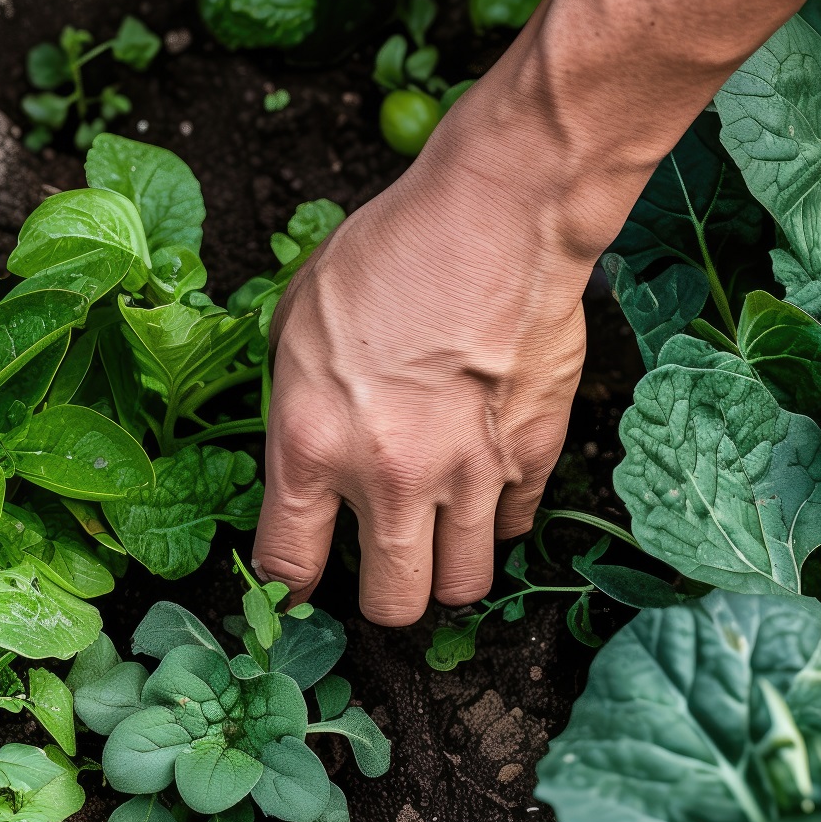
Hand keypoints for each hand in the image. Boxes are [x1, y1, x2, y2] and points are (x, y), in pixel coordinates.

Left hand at [255, 100, 605, 624]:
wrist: (498, 216)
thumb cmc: (392, 250)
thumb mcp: (298, 314)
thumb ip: (293, 396)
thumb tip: (295, 437)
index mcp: (313, 445)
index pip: (288, 568)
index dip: (290, 584)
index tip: (299, 577)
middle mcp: (389, 478)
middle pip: (392, 605)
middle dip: (384, 596)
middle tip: (380, 563)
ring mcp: (469, 476)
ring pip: (463, 586)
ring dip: (446, 569)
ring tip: (437, 533)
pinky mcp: (532, 456)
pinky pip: (514, 528)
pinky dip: (499, 519)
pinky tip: (484, 484)